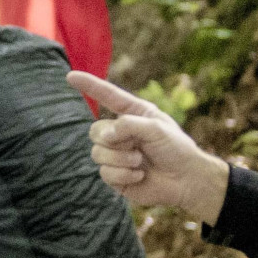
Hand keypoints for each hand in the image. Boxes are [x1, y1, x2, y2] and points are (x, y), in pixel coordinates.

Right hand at [70, 71, 231, 221]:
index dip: (89, 86)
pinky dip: (123, 175)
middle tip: (135, 146)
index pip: (107, 96)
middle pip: (95, 130)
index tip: (70, 76)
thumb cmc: (176, 149)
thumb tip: (105, 136)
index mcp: (132, 114)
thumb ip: (128, 125)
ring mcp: (116, 155)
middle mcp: (121, 132)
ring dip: (121, 158)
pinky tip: (139, 176)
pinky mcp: (115, 176)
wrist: (186, 180)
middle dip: (113, 140)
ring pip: (97, 153)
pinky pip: (104, 173)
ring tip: (140, 161)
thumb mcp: (156, 128)